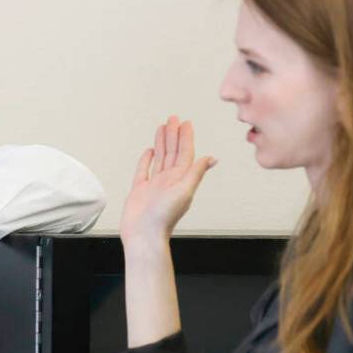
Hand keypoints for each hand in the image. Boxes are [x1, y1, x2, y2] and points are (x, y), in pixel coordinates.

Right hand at [120, 116, 214, 248]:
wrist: (143, 234)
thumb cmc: (164, 217)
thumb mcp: (185, 191)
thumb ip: (196, 172)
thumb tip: (211, 158)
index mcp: (180, 179)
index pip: (185, 153)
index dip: (186, 137)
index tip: (186, 123)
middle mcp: (169, 180)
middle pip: (172, 152)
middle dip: (173, 135)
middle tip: (173, 118)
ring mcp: (154, 185)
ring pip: (160, 158)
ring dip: (161, 142)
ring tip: (162, 127)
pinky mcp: (140, 190)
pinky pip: (144, 170)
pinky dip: (147, 159)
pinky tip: (149, 151)